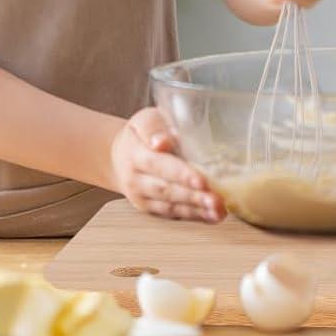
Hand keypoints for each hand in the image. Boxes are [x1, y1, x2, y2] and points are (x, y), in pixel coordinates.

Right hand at [110, 106, 224, 221]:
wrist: (117, 156)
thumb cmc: (139, 133)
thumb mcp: (145, 120)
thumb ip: (155, 128)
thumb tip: (163, 142)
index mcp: (136, 154)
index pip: (160, 165)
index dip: (182, 174)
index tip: (201, 181)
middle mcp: (136, 180)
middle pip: (166, 190)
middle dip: (193, 197)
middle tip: (216, 200)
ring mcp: (142, 197)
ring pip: (169, 206)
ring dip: (196, 210)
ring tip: (218, 211)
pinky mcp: (149, 208)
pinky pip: (170, 214)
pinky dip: (192, 216)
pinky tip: (211, 215)